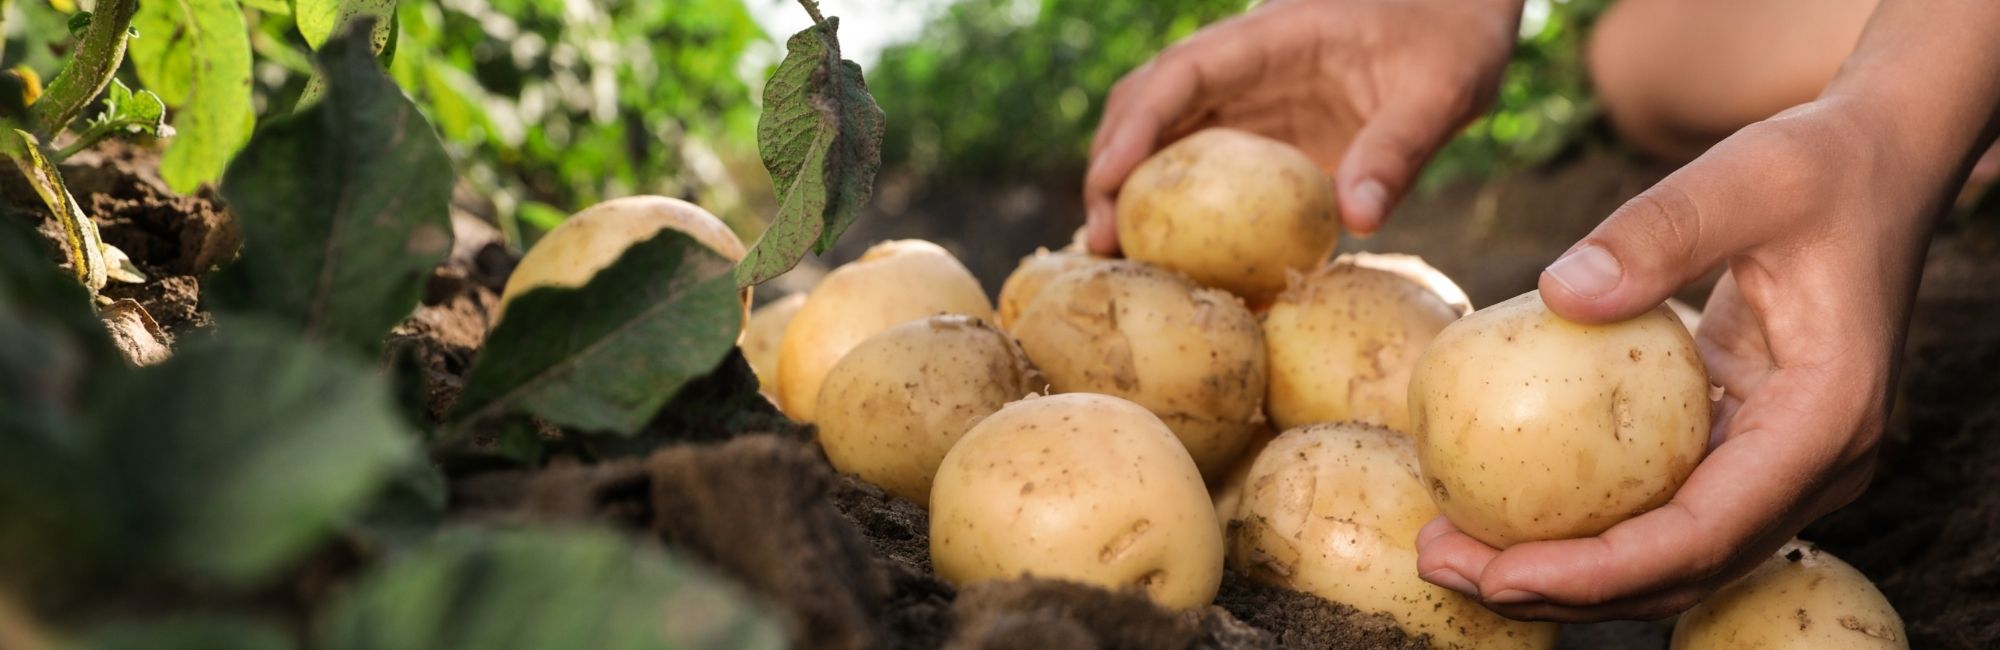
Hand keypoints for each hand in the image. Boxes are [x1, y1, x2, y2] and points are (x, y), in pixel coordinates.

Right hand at [1082, 0, 1520, 253]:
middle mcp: (1244, 67)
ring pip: (1164, 137)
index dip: (1136, 126)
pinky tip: (1171, 263)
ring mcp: (1250, 101)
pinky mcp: (1266, 136)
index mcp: (1271, 39)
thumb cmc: (1455, 35)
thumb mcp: (1443, 89)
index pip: (1181, 76)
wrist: (1466, 14)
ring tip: (1115, 260)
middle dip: (1110, 168)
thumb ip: (1399, 149)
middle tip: (1099, 242)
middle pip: (1147, 106)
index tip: (1108, 182)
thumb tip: (1359, 221)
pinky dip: (1176, 210)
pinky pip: (1205, 170)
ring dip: (1130, 192)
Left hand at [1412, 97, 1958, 620]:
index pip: (1704, 535)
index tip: (1499, 572)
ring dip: (1562, 567)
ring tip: (1449, 550)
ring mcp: (1782, 463)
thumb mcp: (1745, 177)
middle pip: (1679, 570)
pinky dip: (1585, 521)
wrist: (1877, 163)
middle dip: (1558, 587)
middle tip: (1442, 562)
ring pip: (1669, 556)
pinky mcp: (1746, 445)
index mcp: (1824, 420)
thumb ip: (1660, 232)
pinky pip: (1660, 506)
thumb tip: (1560, 292)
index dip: (1598, 569)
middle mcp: (1813, 464)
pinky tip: (1499, 503)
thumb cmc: (1819, 165)